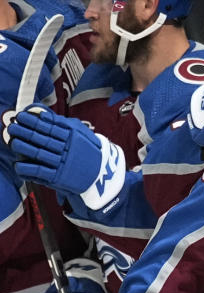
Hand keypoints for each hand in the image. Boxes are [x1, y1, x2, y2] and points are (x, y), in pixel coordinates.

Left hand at [7, 104, 124, 208]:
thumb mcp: (82, 133)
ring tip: (13, 142)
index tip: (22, 116)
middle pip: (43, 138)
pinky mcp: (59, 177)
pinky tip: (18, 164)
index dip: (34, 121)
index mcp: (73, 137)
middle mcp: (68, 149)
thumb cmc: (89, 152)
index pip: (50, 126)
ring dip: (24, 148)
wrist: (102, 175)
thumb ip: (64, 124)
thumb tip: (43, 115)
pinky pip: (40, 171)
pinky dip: (27, 168)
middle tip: (13, 127)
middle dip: (26, 132)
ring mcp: (63, 163)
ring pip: (39, 153)